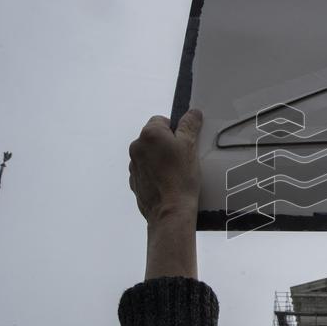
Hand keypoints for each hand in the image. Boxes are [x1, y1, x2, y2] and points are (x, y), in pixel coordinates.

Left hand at [129, 110, 201, 279]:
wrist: (170, 212)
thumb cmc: (181, 178)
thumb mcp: (190, 147)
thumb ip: (190, 126)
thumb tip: (192, 113)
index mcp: (149, 134)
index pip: (162, 121)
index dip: (176, 130)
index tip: (185, 142)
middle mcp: (137, 147)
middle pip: (154, 138)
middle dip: (168, 145)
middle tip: (184, 158)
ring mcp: (133, 166)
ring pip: (150, 155)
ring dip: (161, 160)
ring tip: (177, 174)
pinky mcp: (134, 182)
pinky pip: (146, 171)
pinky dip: (156, 174)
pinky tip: (168, 183)